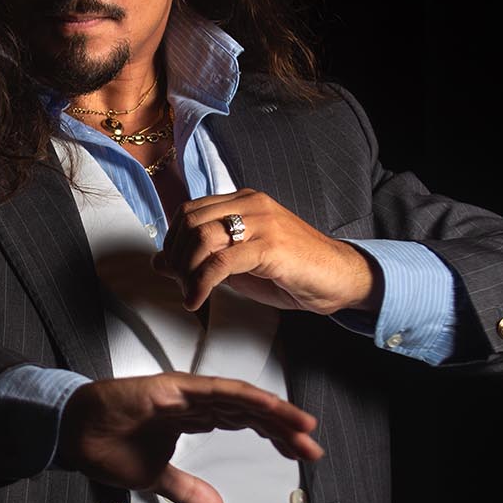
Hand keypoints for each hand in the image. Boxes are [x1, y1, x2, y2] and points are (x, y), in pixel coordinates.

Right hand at [58, 372, 323, 502]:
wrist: (72, 435)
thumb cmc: (110, 448)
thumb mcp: (157, 479)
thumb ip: (189, 491)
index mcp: (195, 417)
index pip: (245, 423)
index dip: (275, 436)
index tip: (303, 454)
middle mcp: (196, 400)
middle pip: (251, 412)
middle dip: (284, 429)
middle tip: (314, 448)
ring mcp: (185, 392)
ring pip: (241, 399)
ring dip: (274, 412)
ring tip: (304, 427)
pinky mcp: (172, 388)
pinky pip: (216, 392)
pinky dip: (245, 398)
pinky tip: (269, 407)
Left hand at [150, 188, 377, 313]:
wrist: (340, 277)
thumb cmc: (294, 271)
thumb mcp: (241, 264)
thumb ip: (205, 259)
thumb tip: (162, 262)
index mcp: (244, 202)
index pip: (190, 211)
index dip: (173, 242)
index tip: (175, 270)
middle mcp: (252, 205)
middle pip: (190, 221)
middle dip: (177, 257)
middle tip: (181, 284)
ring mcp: (262, 223)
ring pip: (202, 237)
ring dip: (186, 271)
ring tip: (191, 293)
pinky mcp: (270, 246)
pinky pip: (221, 262)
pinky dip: (201, 284)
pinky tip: (198, 300)